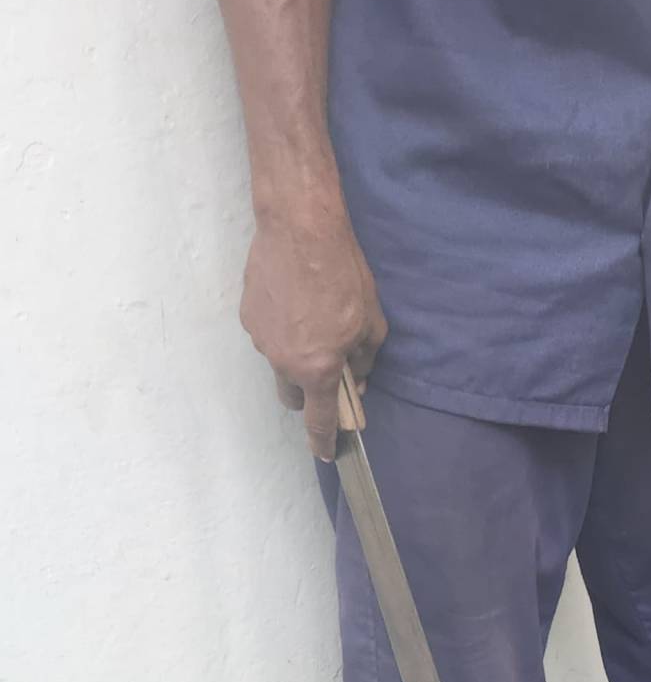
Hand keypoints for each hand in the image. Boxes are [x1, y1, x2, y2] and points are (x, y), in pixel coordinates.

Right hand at [240, 193, 386, 459]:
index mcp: (317, 370)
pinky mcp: (248, 314)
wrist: (299, 228)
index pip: (319, 420)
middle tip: (327, 370)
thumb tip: (357, 381)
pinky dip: (282, 330)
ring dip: (295, 356)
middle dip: (309, 393)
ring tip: (313, 320)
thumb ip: (364, 361)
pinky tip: (296, 302)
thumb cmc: (342, 274)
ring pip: (279, 363)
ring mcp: (260, 338)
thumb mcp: (371, 323)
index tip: (324, 453)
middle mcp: (283, 361)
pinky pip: (268, 335)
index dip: (322, 440)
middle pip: (293, 397)